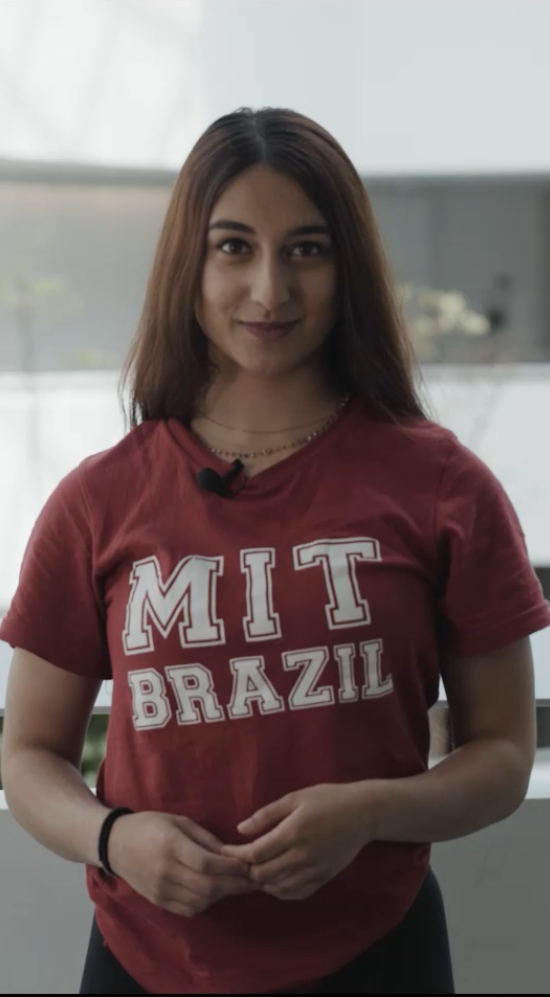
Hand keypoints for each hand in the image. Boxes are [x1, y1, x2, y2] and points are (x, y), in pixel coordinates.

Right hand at [108, 812, 251, 917]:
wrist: (115, 844)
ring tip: (238, 884)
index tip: (249, 863)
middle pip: (207, 886)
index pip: (207, 863)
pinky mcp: (159, 901)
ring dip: (223, 895)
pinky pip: (189, 909)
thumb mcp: (178, 821)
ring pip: (201, 901)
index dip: (232, 866)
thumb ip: (205, 838)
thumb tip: (231, 852)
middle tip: (253, 878)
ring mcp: (161, 890)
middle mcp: (165, 871)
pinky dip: (207, 903)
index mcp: (171, 846)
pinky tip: (216, 892)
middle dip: (235, 884)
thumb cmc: (149, 825)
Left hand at [222, 783, 371, 900]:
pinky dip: (281, 891)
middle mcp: (302, 856)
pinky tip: (276, 881)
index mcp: (292, 833)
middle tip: (240, 861)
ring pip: (278, 888)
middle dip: (247, 870)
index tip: (225, 850)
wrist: (363, 813)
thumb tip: (240, 829)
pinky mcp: (324, 878)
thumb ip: (266, 814)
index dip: (236, 854)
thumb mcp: (295, 798)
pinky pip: (297, 893)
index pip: (255, 853)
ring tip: (256, 870)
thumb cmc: (327, 799)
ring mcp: (314, 870)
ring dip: (262, 882)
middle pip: (263, 875)